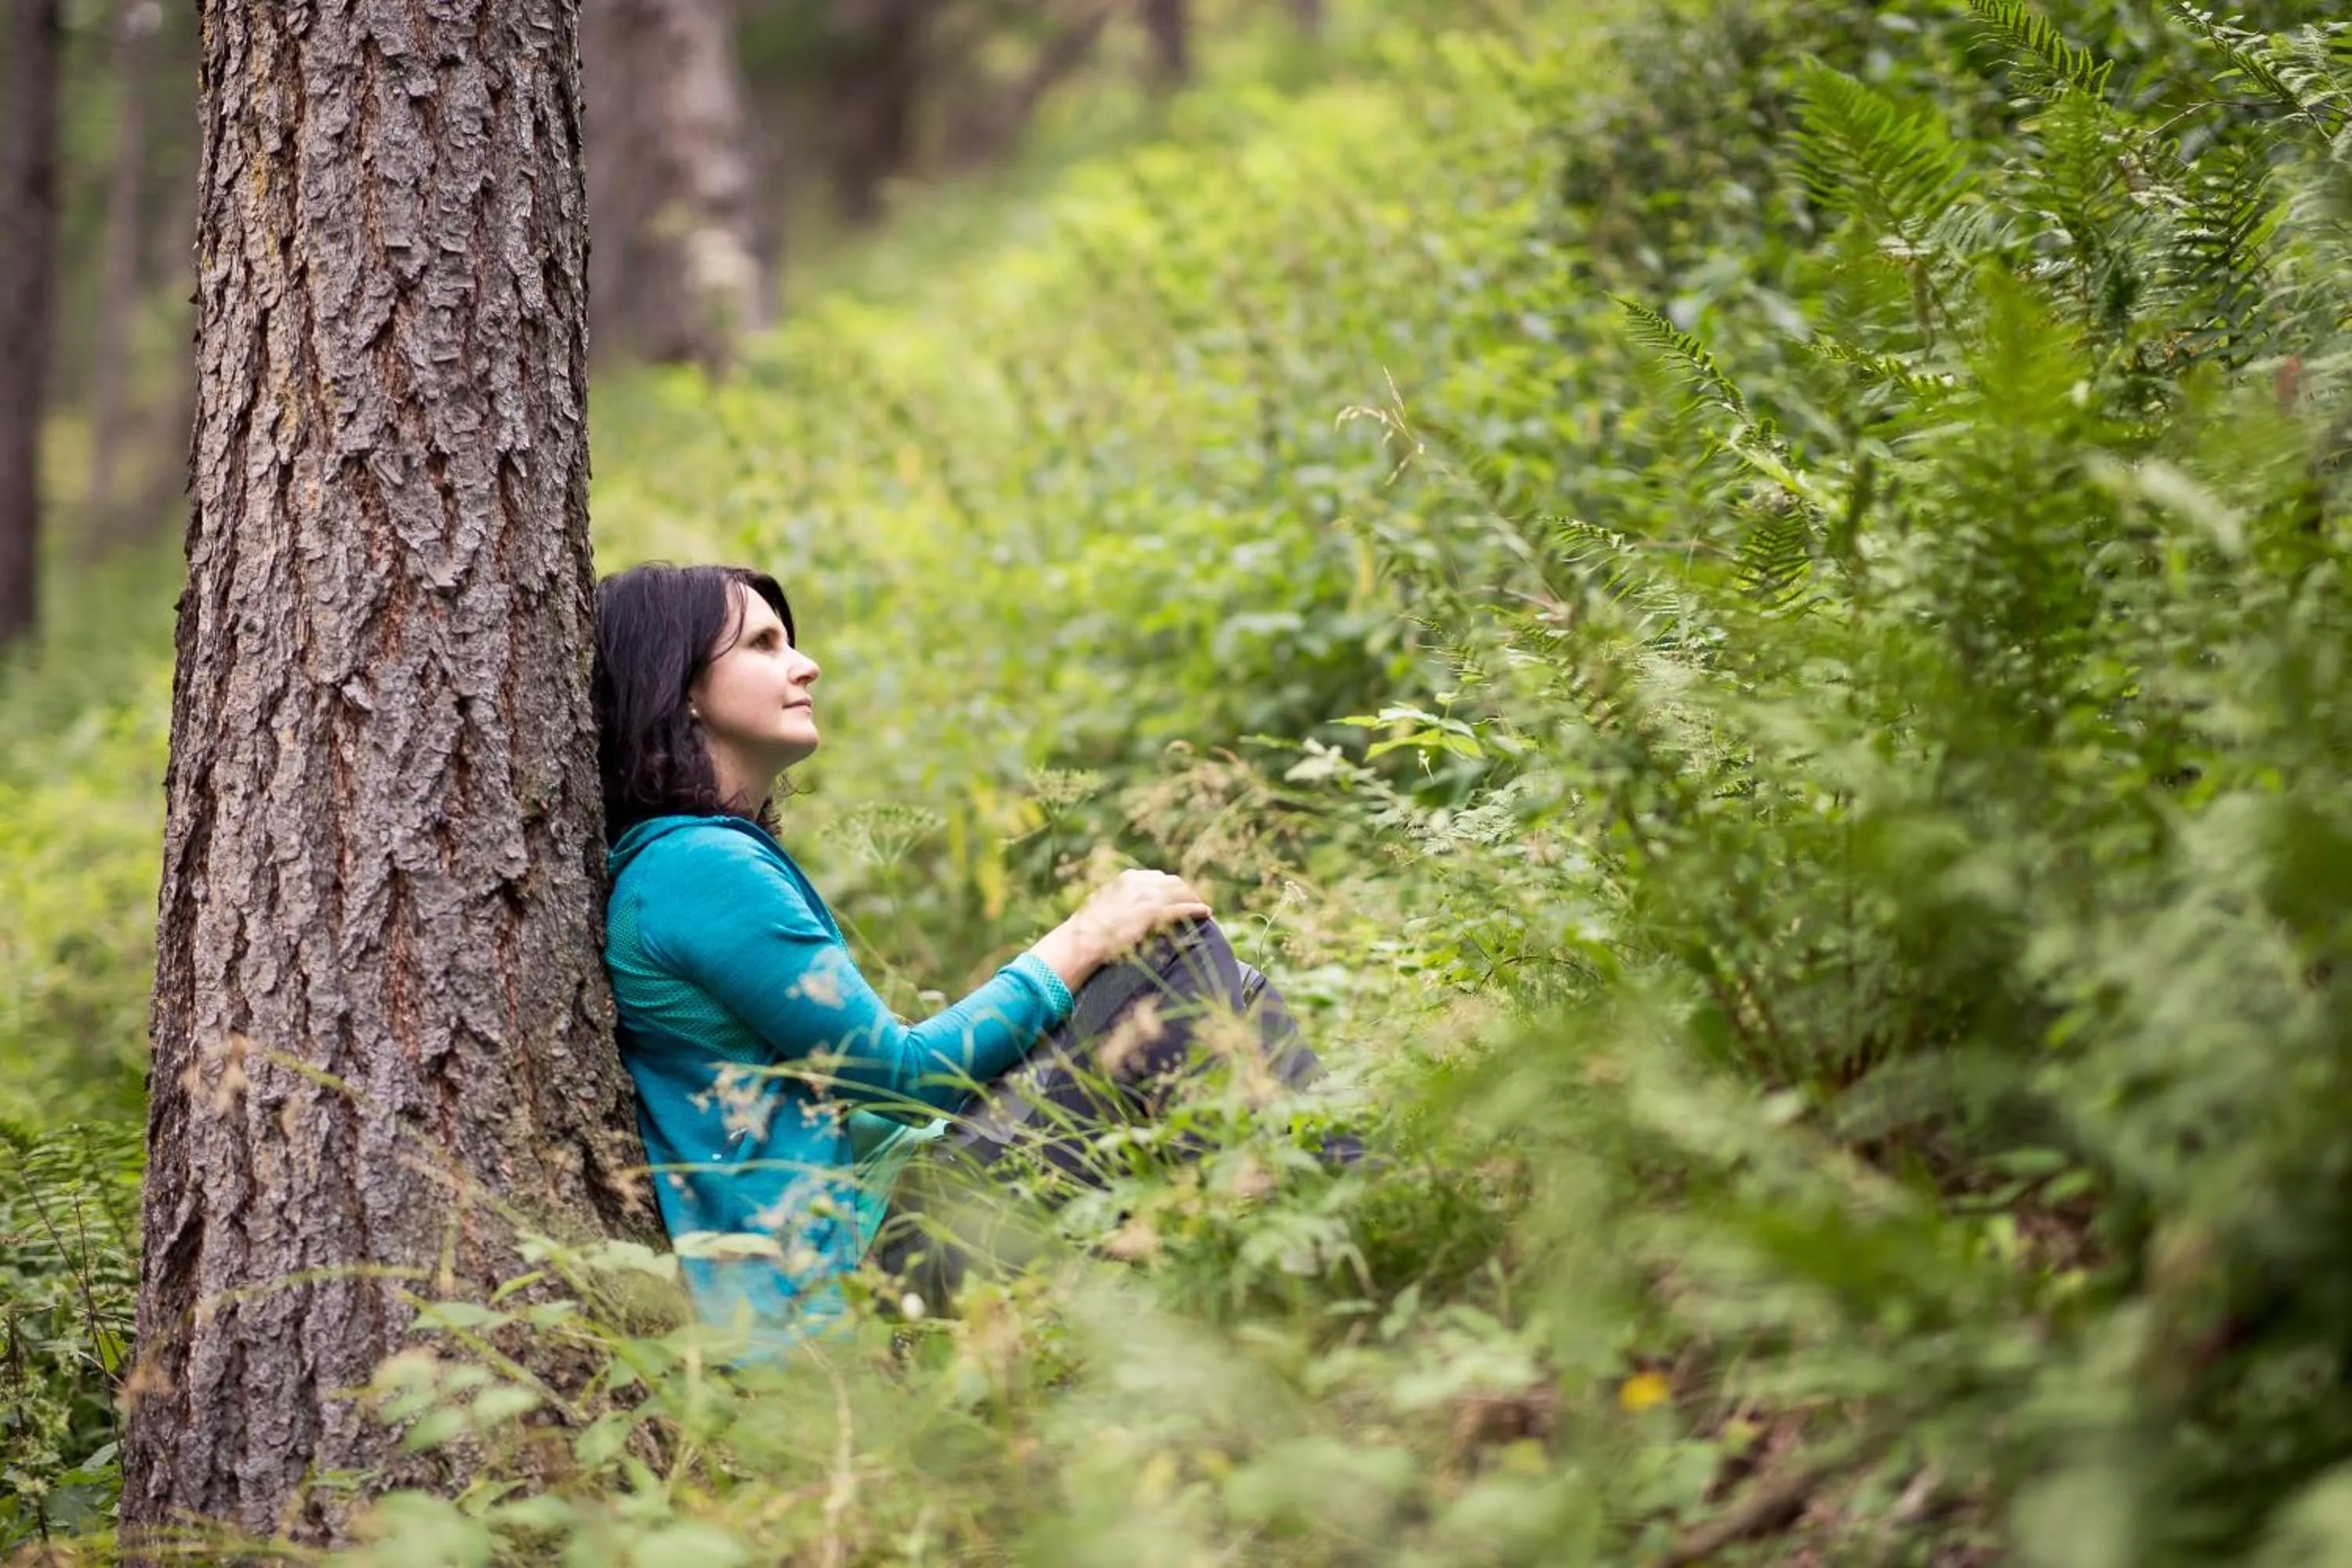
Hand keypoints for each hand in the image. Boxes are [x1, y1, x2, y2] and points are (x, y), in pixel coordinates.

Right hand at [1029, 868, 1211, 990]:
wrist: (1084, 938)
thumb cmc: (1089, 927)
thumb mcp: (1102, 903)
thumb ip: (1117, 898)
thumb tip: (1121, 903)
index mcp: (1128, 878)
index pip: (1158, 877)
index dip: (1171, 887)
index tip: (1176, 895)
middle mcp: (1141, 883)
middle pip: (1174, 882)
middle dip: (1186, 891)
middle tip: (1193, 902)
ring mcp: (1148, 897)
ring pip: (1182, 893)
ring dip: (1194, 899)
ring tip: (1202, 909)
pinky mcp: (1154, 914)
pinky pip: (1183, 909)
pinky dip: (1197, 910)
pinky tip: (1207, 914)